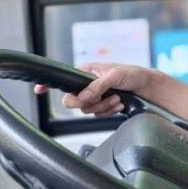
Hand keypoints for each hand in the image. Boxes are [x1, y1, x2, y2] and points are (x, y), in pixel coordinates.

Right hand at [33, 63, 155, 116]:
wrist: (148, 87)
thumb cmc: (133, 74)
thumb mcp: (116, 75)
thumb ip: (97, 86)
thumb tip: (83, 96)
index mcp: (86, 72)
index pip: (63, 78)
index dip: (49, 83)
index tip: (39, 89)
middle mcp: (87, 85)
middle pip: (73, 101)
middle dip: (89, 102)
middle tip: (103, 97)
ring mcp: (95, 97)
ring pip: (87, 110)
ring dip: (104, 106)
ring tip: (117, 97)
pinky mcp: (103, 107)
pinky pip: (98, 116)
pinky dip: (110, 111)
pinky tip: (119, 104)